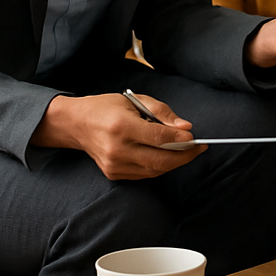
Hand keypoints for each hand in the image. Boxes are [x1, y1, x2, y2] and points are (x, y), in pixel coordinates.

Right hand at [31, 93, 204, 179]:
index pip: (159, 137)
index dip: (181, 139)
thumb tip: (185, 127)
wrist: (76, 124)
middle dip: (184, 156)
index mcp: (122, 126)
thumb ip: (162, 112)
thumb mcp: (136, 100)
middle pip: (160, 160)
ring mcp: (114, 165)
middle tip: (198, 149)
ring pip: (154, 170)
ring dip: (174, 162)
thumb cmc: (108, 108)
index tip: (196, 138)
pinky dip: (159, 167)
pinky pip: (144, 174)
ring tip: (186, 151)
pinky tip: (167, 156)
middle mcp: (117, 149)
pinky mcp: (113, 174)